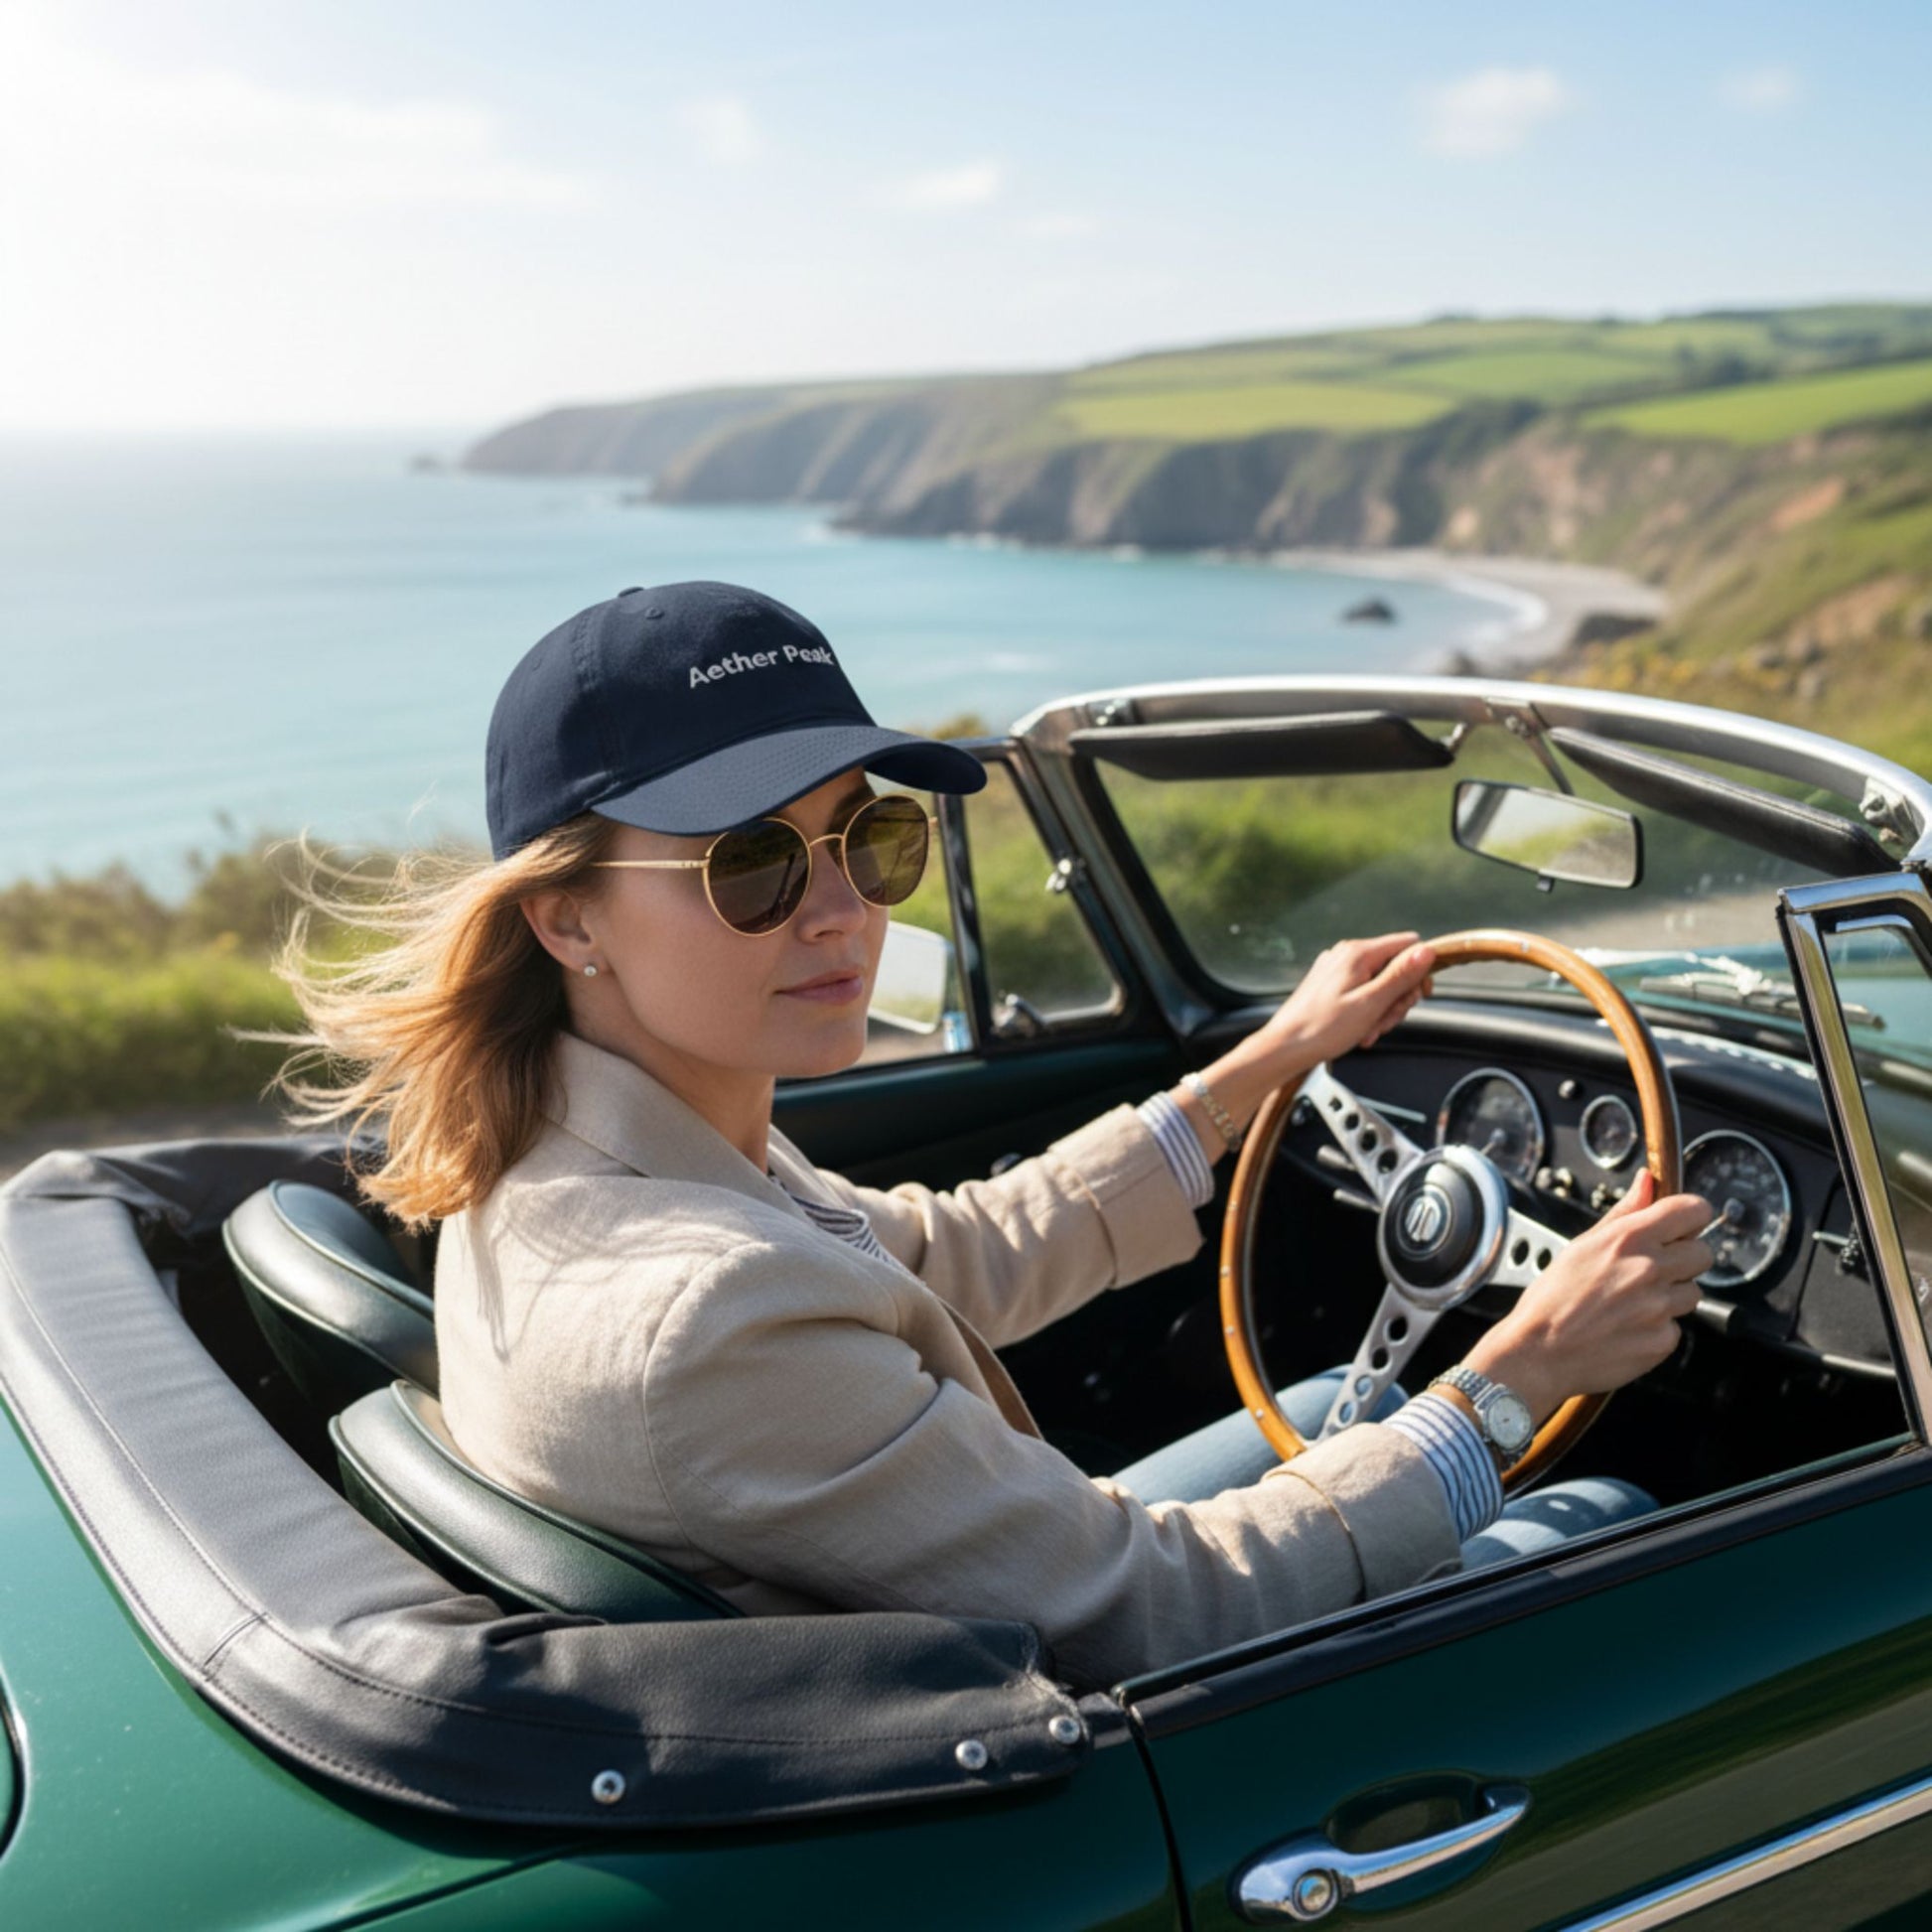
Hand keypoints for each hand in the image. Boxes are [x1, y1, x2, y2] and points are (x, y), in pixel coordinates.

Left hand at [1246, 931, 1436, 1083]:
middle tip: (1385, 1021)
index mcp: (1358, 953)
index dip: (1419, 971)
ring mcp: (1337, 969)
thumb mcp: (1371, 1003)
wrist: (1285, 1048)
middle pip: (1395, 967)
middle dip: (1397, 998)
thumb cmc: (1322, 1029)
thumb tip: (1427, 950)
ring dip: (1382, 1010)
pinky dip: (1367, 1012)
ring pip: (1380, 984)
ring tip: (1369, 1030)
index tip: (1418, 997)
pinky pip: (1362, 993)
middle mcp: (1347, 955)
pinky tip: (1360, 1031)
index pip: (1408, 946)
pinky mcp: (1331, 985)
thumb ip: (1400, 976)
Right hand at [1464, 1170, 1715, 1424]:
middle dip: (1684, 1258)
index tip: (1682, 1225)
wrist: (1539, 1352)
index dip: (1691, 1216)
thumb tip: (1648, 1180)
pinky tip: (1628, 1328)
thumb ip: (1624, 1212)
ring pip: (1692, 1292)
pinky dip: (1657, 1327)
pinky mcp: (1663, 1341)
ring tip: (1633, 1303)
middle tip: (1652, 1270)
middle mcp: (1650, 1269)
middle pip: (1703, 1253)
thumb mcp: (1582, 1245)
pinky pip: (1675, 1326)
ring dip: (1670, 1295)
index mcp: (1629, 1238)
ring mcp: (1659, 1307)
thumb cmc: (1553, 1297)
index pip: (1693, 1210)